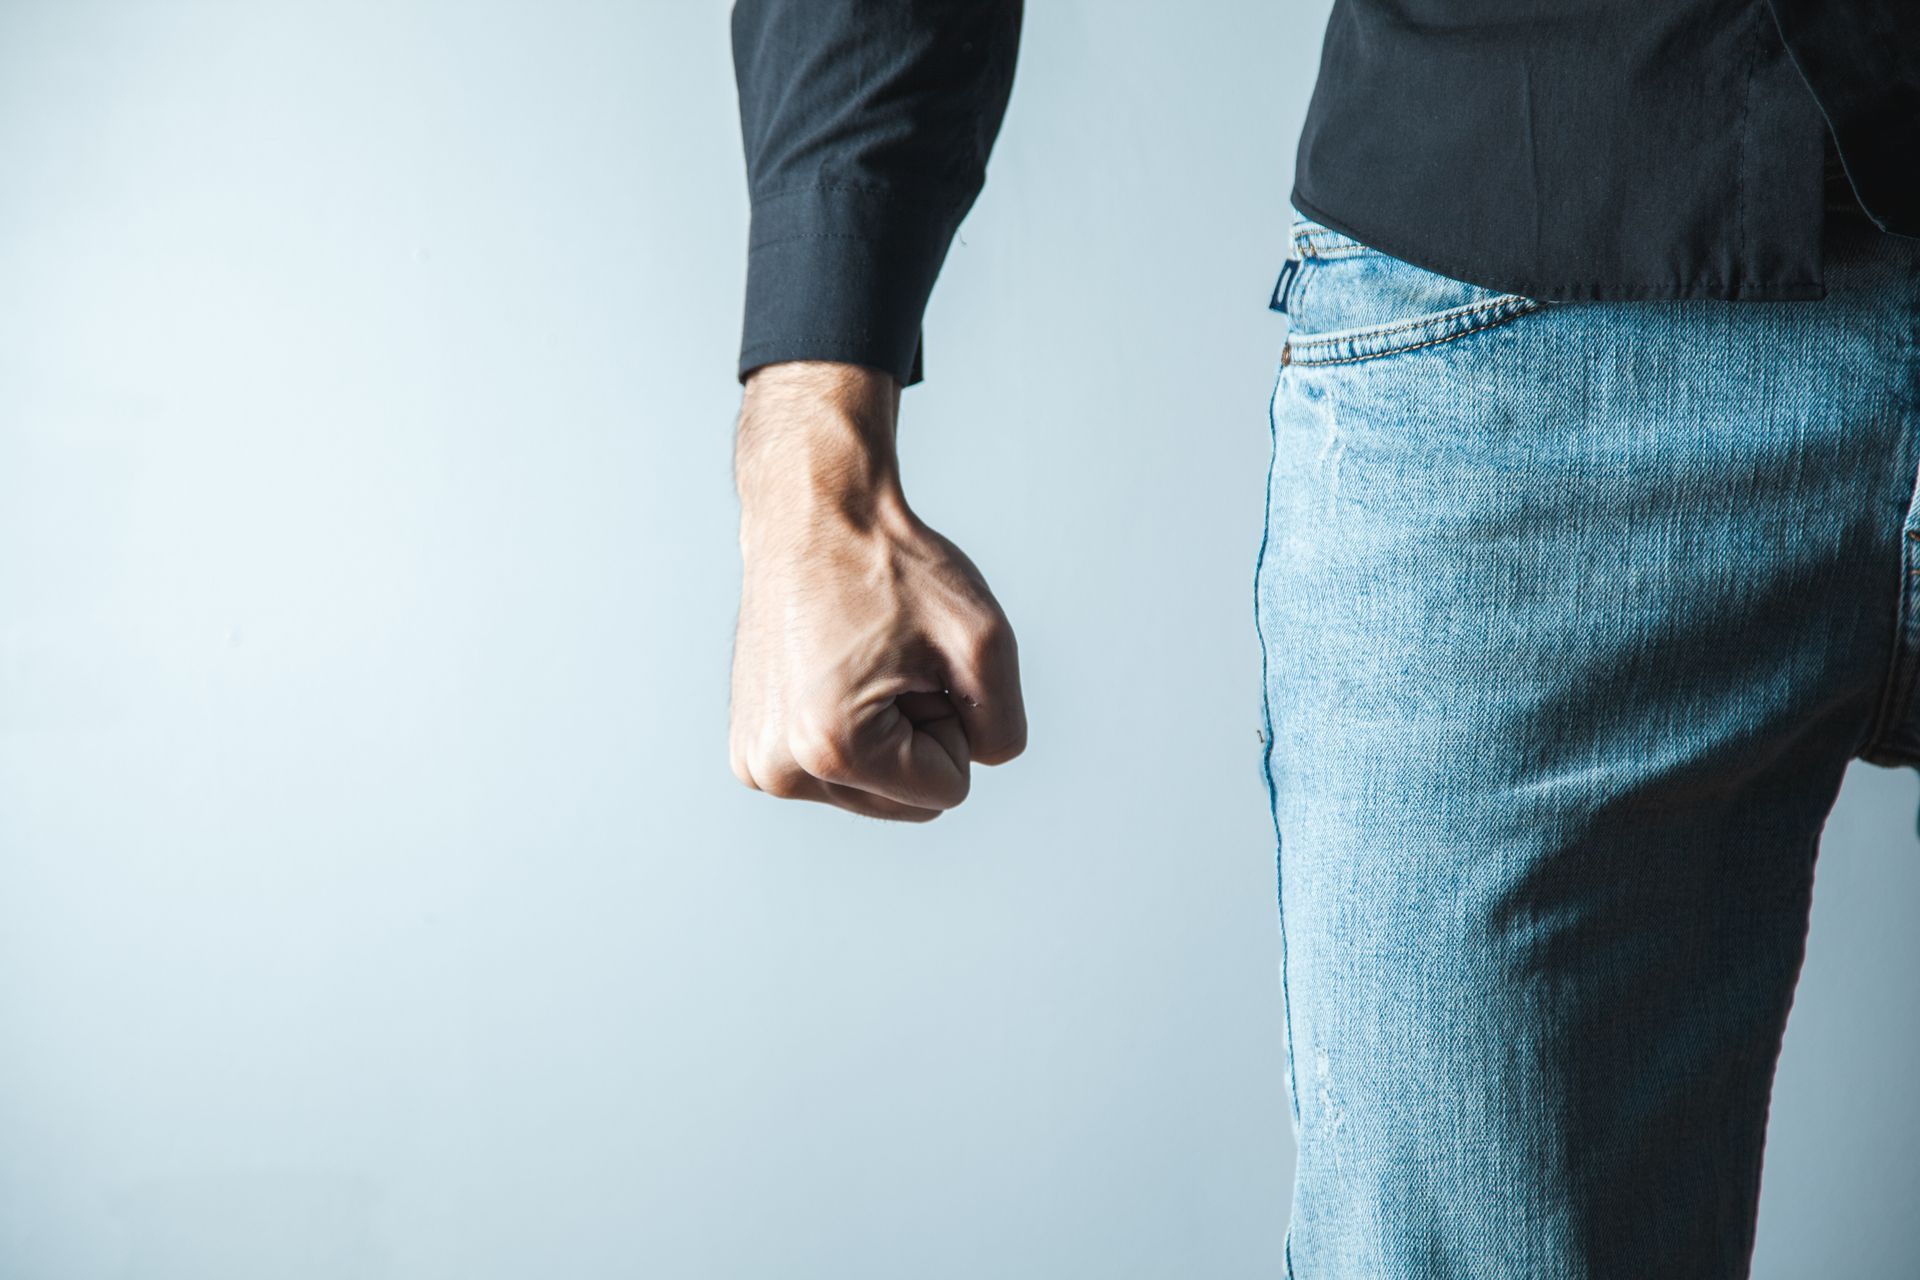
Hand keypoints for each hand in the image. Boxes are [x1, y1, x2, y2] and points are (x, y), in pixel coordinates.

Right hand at [728, 361, 1026, 820]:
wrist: (812, 516)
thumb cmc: (891, 567)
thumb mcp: (984, 641)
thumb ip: (1004, 728)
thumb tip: (977, 765)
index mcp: (832, 748)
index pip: (949, 791)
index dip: (952, 722)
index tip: (914, 663)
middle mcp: (780, 770)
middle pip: (908, 801)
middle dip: (917, 733)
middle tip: (887, 660)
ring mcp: (758, 764)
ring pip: (874, 791)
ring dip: (886, 731)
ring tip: (859, 662)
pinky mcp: (751, 752)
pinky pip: (839, 774)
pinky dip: (851, 731)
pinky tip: (832, 672)